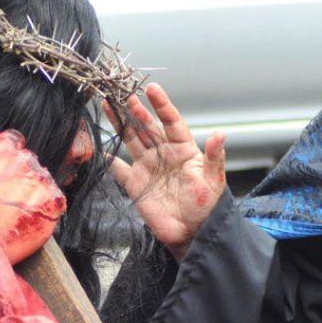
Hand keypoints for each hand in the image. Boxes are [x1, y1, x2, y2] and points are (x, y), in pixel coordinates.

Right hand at [0, 102, 65, 264]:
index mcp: (5, 146)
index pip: (14, 144)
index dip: (4, 163)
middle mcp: (27, 159)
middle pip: (30, 162)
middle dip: (19, 177)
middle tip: (2, 199)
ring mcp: (43, 181)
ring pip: (43, 180)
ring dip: (32, 193)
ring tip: (13, 211)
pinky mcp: (55, 203)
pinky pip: (55, 200)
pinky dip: (45, 209)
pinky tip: (27, 218)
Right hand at [106, 84, 225, 259]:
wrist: (192, 233)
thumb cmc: (207, 206)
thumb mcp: (214, 180)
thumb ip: (215, 157)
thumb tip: (220, 134)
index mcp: (183, 150)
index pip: (171, 121)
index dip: (162, 105)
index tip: (151, 89)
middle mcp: (164, 155)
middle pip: (147, 127)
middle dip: (135, 110)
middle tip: (122, 93)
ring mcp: (148, 168)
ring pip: (132, 141)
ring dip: (121, 124)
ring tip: (108, 105)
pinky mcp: (136, 185)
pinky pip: (120, 170)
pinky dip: (110, 161)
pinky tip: (101, 149)